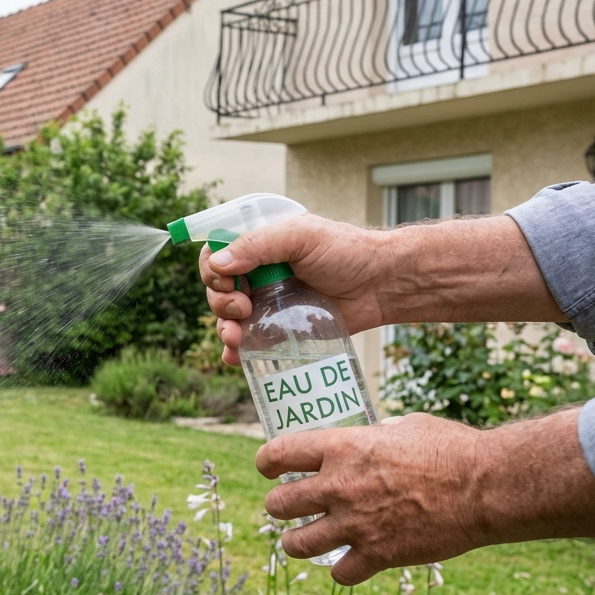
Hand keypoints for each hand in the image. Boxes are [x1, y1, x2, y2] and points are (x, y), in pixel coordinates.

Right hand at [199, 213, 563, 365]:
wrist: (382, 285)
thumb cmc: (346, 252)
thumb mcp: (299, 236)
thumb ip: (257, 246)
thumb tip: (218, 264)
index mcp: (258, 247)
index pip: (215, 256)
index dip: (212, 270)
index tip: (227, 281)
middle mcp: (257, 274)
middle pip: (216, 290)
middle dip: (220, 302)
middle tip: (243, 307)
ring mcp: (267, 304)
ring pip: (228, 319)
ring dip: (224, 328)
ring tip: (236, 336)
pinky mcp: (280, 330)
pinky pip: (249, 344)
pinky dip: (236, 353)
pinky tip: (236, 358)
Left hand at [256, 409, 594, 584]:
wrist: (487, 486)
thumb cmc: (452, 448)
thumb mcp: (402, 428)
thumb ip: (373, 439)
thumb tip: (367, 441)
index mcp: (341, 448)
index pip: (277, 454)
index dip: (267, 463)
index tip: (269, 469)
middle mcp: (338, 486)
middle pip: (277, 505)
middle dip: (280, 507)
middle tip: (290, 507)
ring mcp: (355, 524)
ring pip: (295, 545)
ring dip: (296, 542)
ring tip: (304, 540)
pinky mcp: (378, 555)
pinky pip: (339, 573)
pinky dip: (343, 570)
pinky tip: (351, 562)